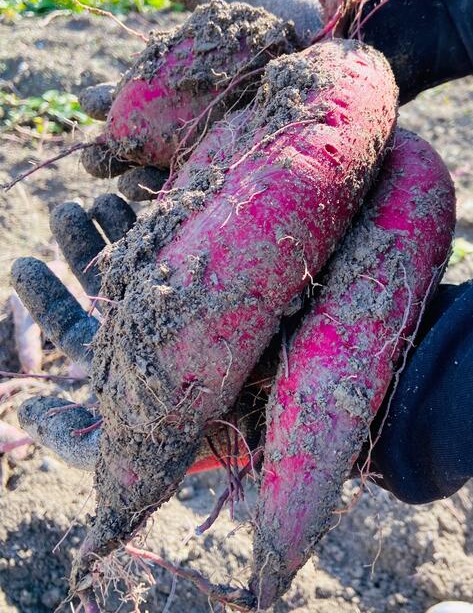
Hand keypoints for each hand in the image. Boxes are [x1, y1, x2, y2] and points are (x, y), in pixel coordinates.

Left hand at [12, 196, 265, 472]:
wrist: (269, 411)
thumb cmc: (200, 435)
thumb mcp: (126, 452)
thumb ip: (72, 441)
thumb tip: (20, 415)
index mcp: (126, 361)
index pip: (78, 326)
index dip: (46, 298)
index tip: (21, 263)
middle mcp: (154, 331)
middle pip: (107, 285)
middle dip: (81, 246)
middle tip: (64, 209)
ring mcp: (186, 306)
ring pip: (144, 262)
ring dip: (118, 229)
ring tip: (99, 199)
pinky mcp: (217, 288)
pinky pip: (184, 252)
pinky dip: (164, 228)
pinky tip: (147, 201)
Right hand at [79, 0, 322, 199]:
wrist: (333, 51)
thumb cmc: (285, 21)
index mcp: (184, 85)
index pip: (134, 99)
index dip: (107, 102)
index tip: (87, 102)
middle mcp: (195, 121)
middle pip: (142, 144)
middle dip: (111, 153)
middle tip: (93, 157)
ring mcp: (217, 149)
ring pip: (164, 174)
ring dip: (135, 182)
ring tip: (116, 181)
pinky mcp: (240, 172)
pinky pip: (200, 193)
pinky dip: (174, 198)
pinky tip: (153, 198)